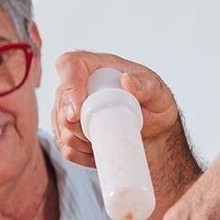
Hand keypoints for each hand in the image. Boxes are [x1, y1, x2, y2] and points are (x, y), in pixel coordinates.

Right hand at [52, 51, 181, 168]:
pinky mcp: (68, 133)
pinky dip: (82, 155)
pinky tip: (100, 151)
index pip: (69, 65)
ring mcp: (68, 110)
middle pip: (61, 103)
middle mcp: (76, 85)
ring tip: (109, 140)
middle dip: (76, 124)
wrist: (153, 129)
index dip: (69, 86)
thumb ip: (146, 85)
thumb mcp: (158, 92)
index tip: (77, 111)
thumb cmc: (154, 103)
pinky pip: (66, 148)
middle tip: (102, 133)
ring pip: (61, 128)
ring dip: (81, 141)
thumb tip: (126, 81)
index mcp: (93, 66)